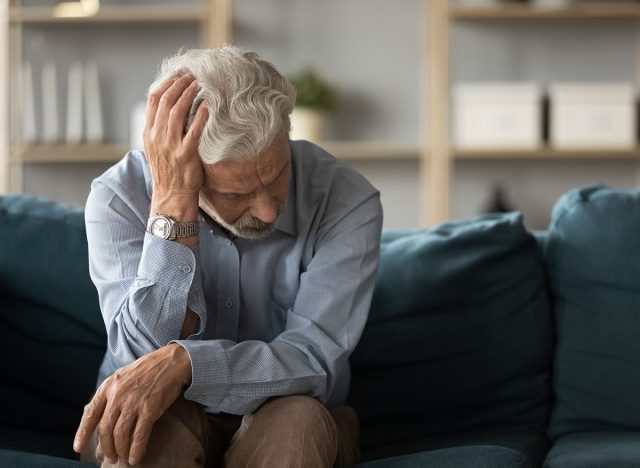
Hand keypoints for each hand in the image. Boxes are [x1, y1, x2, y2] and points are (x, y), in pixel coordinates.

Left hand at [73, 344, 191, 465]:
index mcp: (108, 386)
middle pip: (105, 429)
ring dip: (120, 450)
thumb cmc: (146, 370)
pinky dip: (136, 449)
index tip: (78, 447)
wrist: (171, 362)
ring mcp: (134, 402)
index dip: (82, 433)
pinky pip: (140, 434)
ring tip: (123, 458)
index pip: (90, 413)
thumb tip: (98, 415)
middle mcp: (118, 395)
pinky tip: (135, 457)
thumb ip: (109, 394)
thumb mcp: (121, 376)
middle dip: (106, 447)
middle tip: (110, 457)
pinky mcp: (150, 408)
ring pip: (121, 434)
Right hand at [144, 73, 208, 203]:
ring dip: (188, 95)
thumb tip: (168, 108)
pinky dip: (200, 116)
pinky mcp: (185, 154)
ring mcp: (170, 145)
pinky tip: (207, 105)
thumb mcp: (156, 148)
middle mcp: (157, 137)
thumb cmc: (168, 171)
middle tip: (191, 76)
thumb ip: (159, 129)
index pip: (153, 100)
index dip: (166, 84)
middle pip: (165, 102)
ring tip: (199, 84)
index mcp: (148, 132)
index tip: (178, 75)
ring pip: (177, 112)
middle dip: (179, 85)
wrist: (171, 195)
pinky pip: (193, 130)